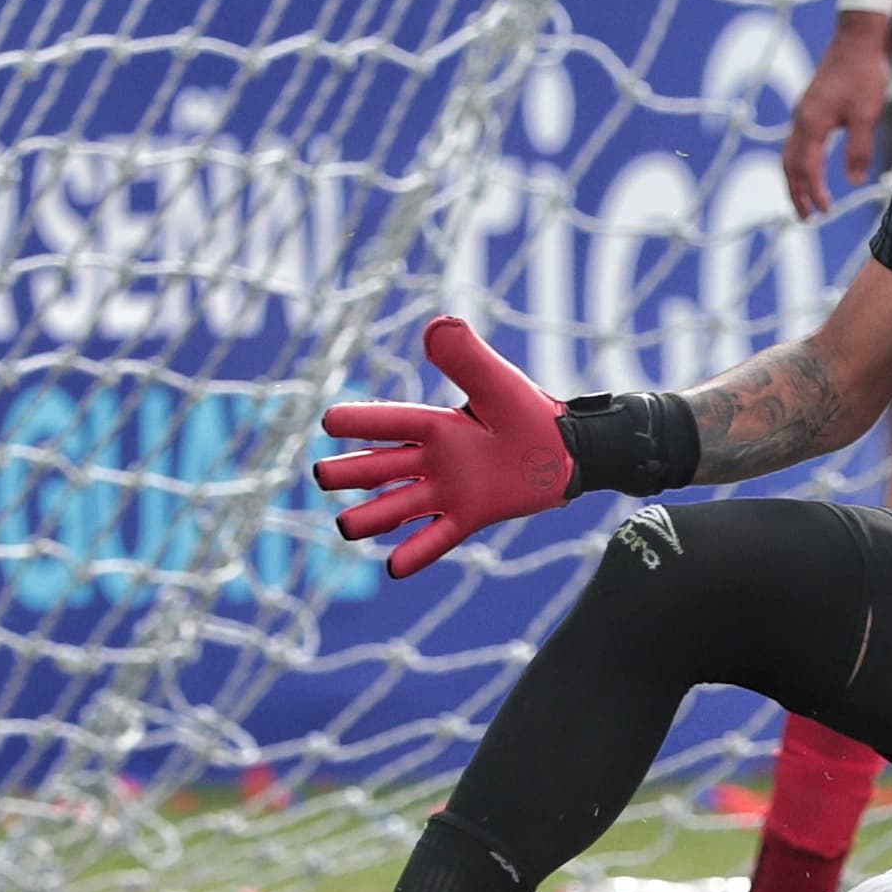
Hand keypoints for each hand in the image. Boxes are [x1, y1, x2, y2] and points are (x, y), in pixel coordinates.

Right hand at [313, 316, 583, 580]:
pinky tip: (392, 567)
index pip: (392, 423)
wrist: (570, 450)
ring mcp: (448, 490)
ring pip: (399, 506)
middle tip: (321, 475)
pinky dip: (416, 552)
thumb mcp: (498, 383)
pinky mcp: (468, 515)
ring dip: (372, 517)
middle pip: (381, 467)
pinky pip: (437, 538)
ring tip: (344, 526)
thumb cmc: (531, 412)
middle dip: (350, 472)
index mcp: (438, 425)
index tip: (328, 421)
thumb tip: (435, 325)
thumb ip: (467, 358)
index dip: (361, 422)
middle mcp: (434, 459)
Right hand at [784, 21, 891, 223]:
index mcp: (811, 123)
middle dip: (795, 193)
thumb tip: (853, 182)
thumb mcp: (867, 114)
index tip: (825, 211)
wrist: (856, 40)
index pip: (806, 168)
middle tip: (806, 218)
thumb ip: (859, 149)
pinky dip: (798, 162)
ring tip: (804, 200)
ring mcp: (802, 113)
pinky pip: (796, 142)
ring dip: (795, 180)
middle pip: (789, 165)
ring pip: (789, 154)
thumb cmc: (864, 74)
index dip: (813, 192)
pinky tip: (811, 168)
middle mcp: (800, 120)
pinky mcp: (809, 107)